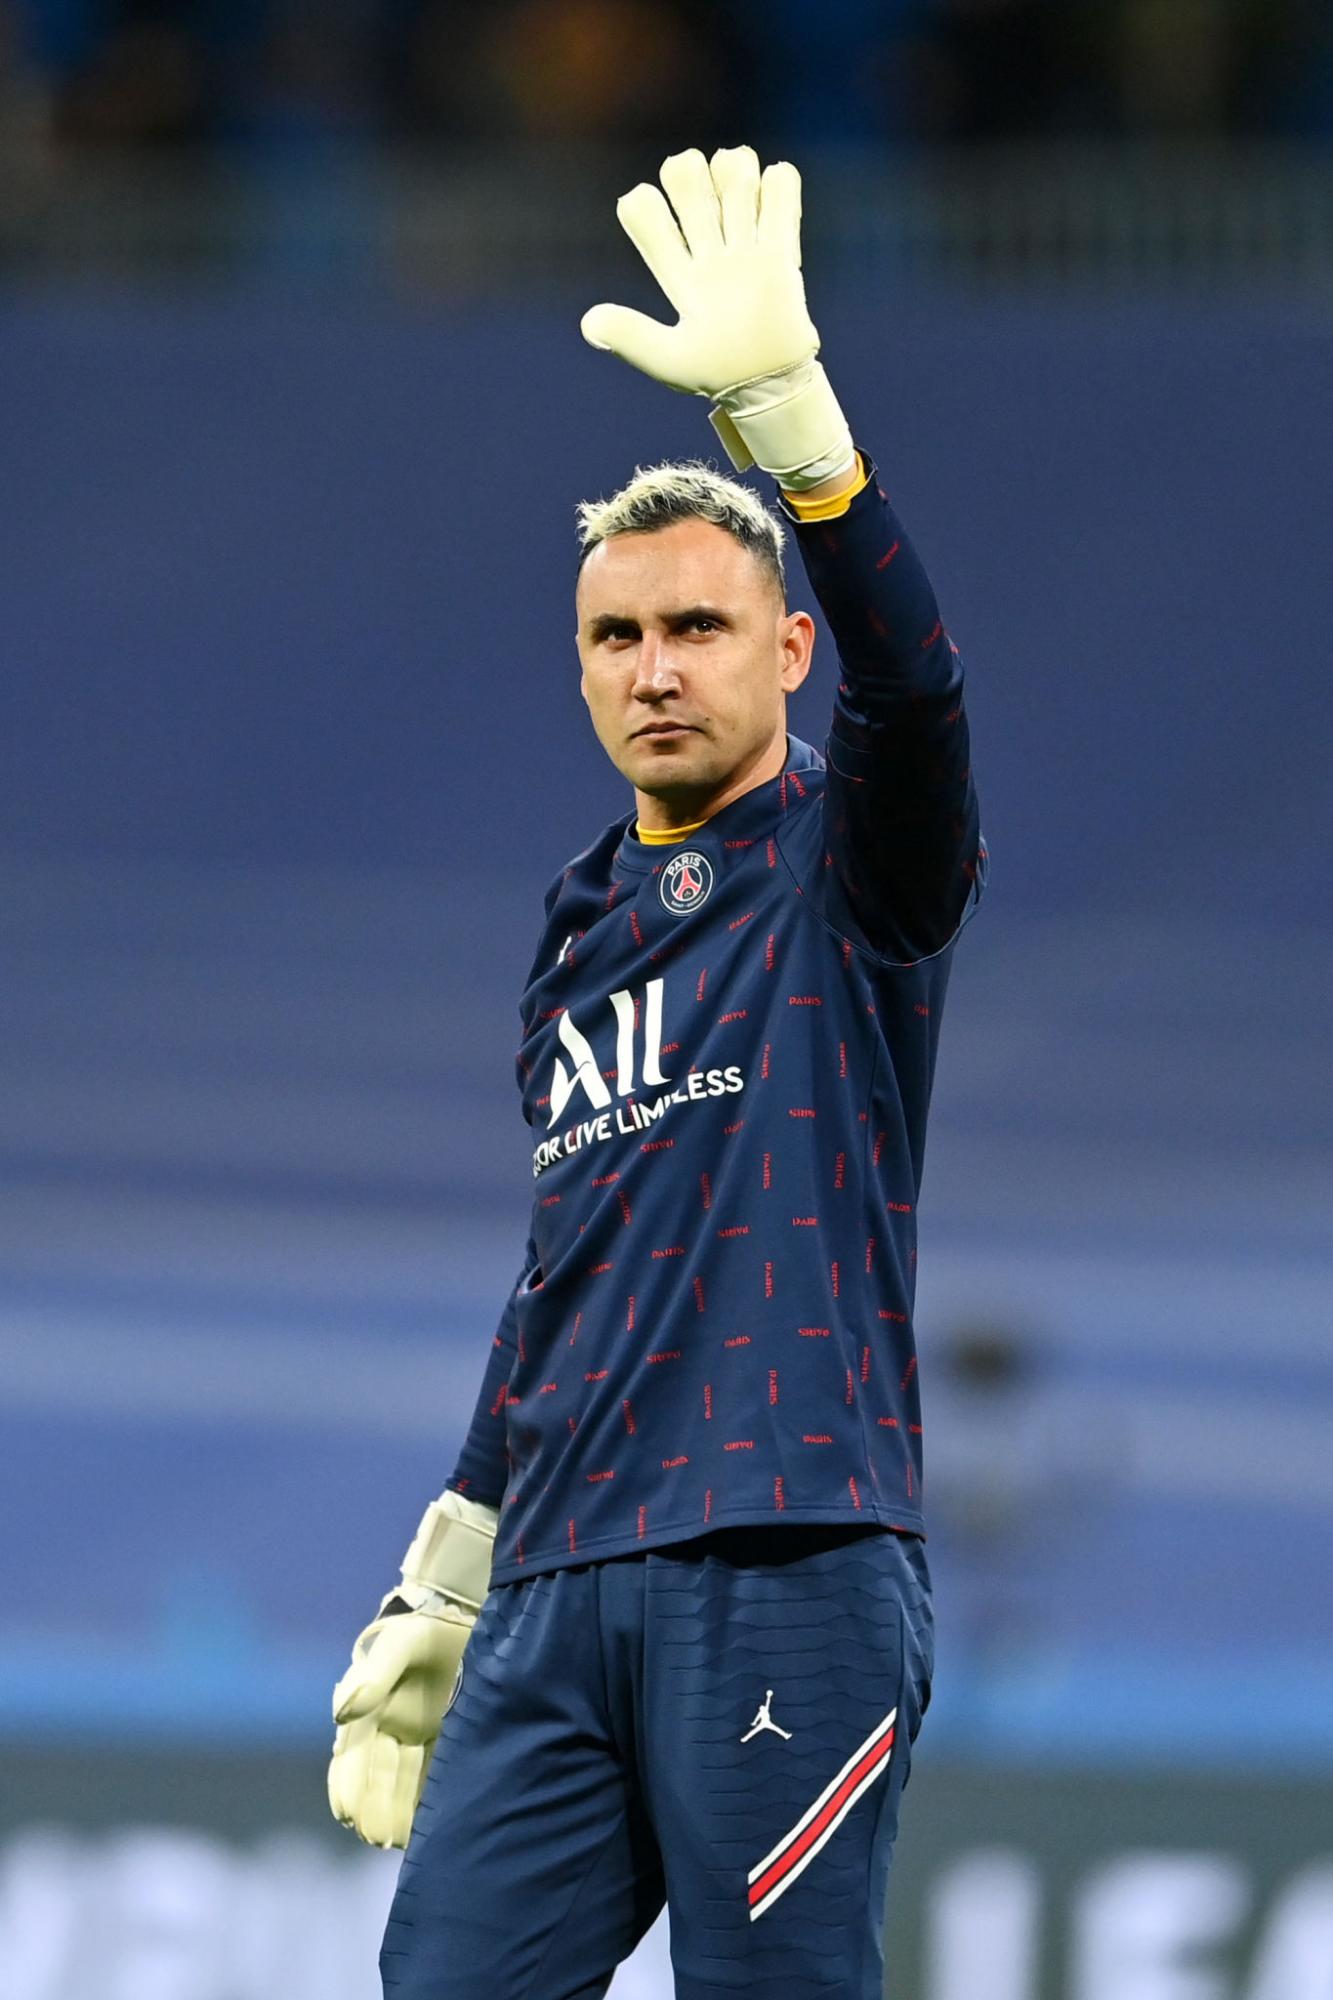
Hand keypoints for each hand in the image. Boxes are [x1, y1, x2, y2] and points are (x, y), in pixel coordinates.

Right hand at [328, 1586, 474, 1849]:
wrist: (475, 1615)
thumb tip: (341, 1714)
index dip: (348, 1784)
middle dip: (373, 1808)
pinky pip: (435, 1777)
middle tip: (377, 1838)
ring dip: (395, 1812)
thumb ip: (374, 1676)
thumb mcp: (403, 1645)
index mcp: (373, 1708)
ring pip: (402, 1783)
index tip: (346, 1813)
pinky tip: (429, 1827)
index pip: (352, 1755)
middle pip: (377, 1776)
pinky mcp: (452, 1738)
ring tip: (395, 1841)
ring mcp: (422, 1735)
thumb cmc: (431, 1628)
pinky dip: (426, 1803)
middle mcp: (393, 1727)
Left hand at [581, 146, 853, 488]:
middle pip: (688, 181)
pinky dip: (775, 182)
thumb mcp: (669, 361)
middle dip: (689, 174)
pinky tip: (771, 198)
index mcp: (676, 273)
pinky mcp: (780, 248)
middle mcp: (707, 253)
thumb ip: (631, 338)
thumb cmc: (716, 375)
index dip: (644, 204)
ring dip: (734, 169)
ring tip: (740, 193)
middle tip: (700, 191)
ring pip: (733, 174)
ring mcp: (744, 247)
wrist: (769, 385)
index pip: (646, 214)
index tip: (654, 214)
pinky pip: (779, 188)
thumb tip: (588, 322)